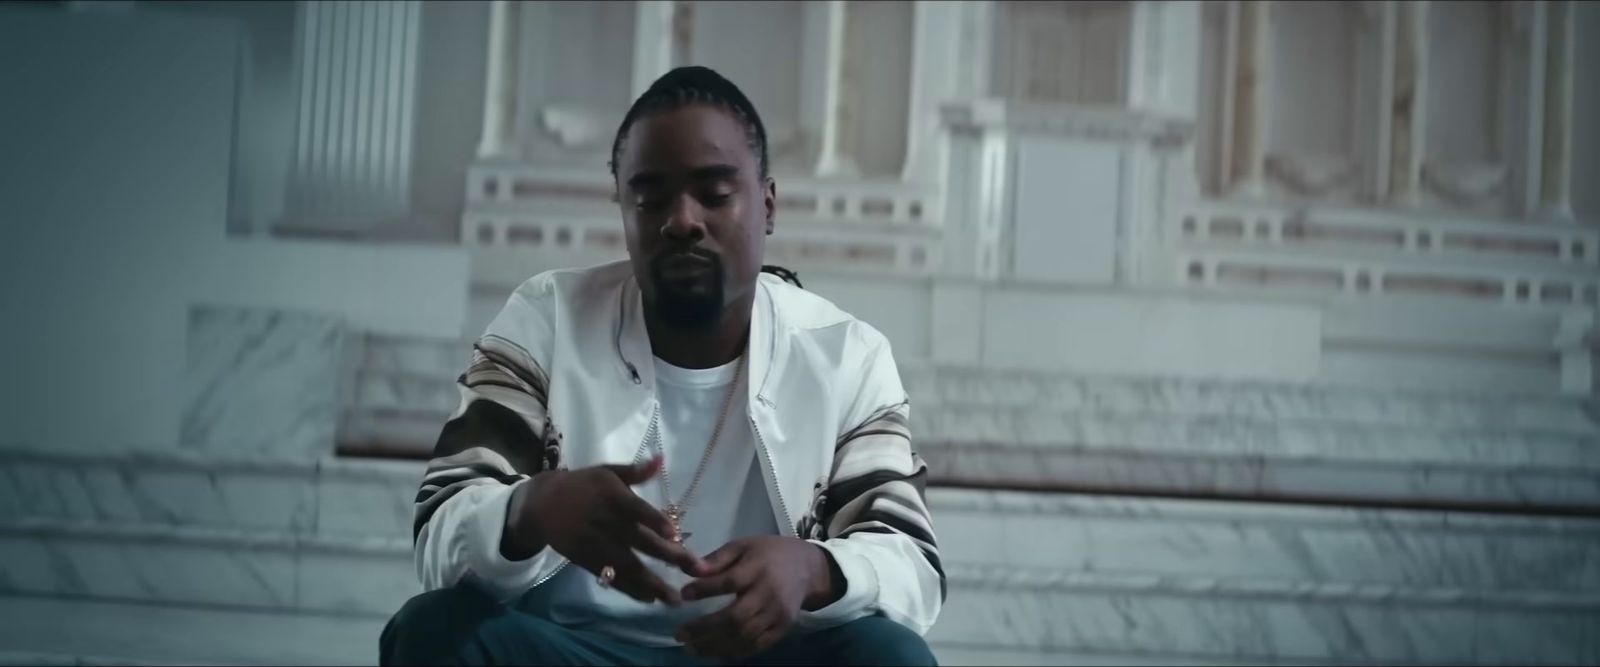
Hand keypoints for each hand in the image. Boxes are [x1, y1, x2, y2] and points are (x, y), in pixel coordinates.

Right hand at [502, 456, 705, 605]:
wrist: (540, 504)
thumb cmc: (582, 485)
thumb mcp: (606, 472)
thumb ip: (636, 472)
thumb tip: (662, 459)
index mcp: (610, 495)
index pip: (635, 509)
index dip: (655, 522)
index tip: (675, 535)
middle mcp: (604, 521)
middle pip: (639, 541)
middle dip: (668, 557)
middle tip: (695, 569)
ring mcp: (595, 544)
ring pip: (627, 566)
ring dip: (653, 583)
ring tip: (676, 598)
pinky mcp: (586, 561)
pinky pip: (611, 577)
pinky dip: (630, 589)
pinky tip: (651, 599)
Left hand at [673, 536, 839, 659]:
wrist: (808, 568)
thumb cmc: (769, 553)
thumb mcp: (744, 545)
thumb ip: (718, 558)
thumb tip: (691, 570)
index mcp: (758, 568)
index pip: (730, 582)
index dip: (705, 589)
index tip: (683, 595)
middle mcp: (769, 594)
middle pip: (736, 617)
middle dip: (705, 628)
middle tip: (680, 634)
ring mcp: (777, 615)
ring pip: (745, 636)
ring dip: (715, 645)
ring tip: (691, 648)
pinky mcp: (782, 629)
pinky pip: (757, 646)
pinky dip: (734, 652)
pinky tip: (715, 653)